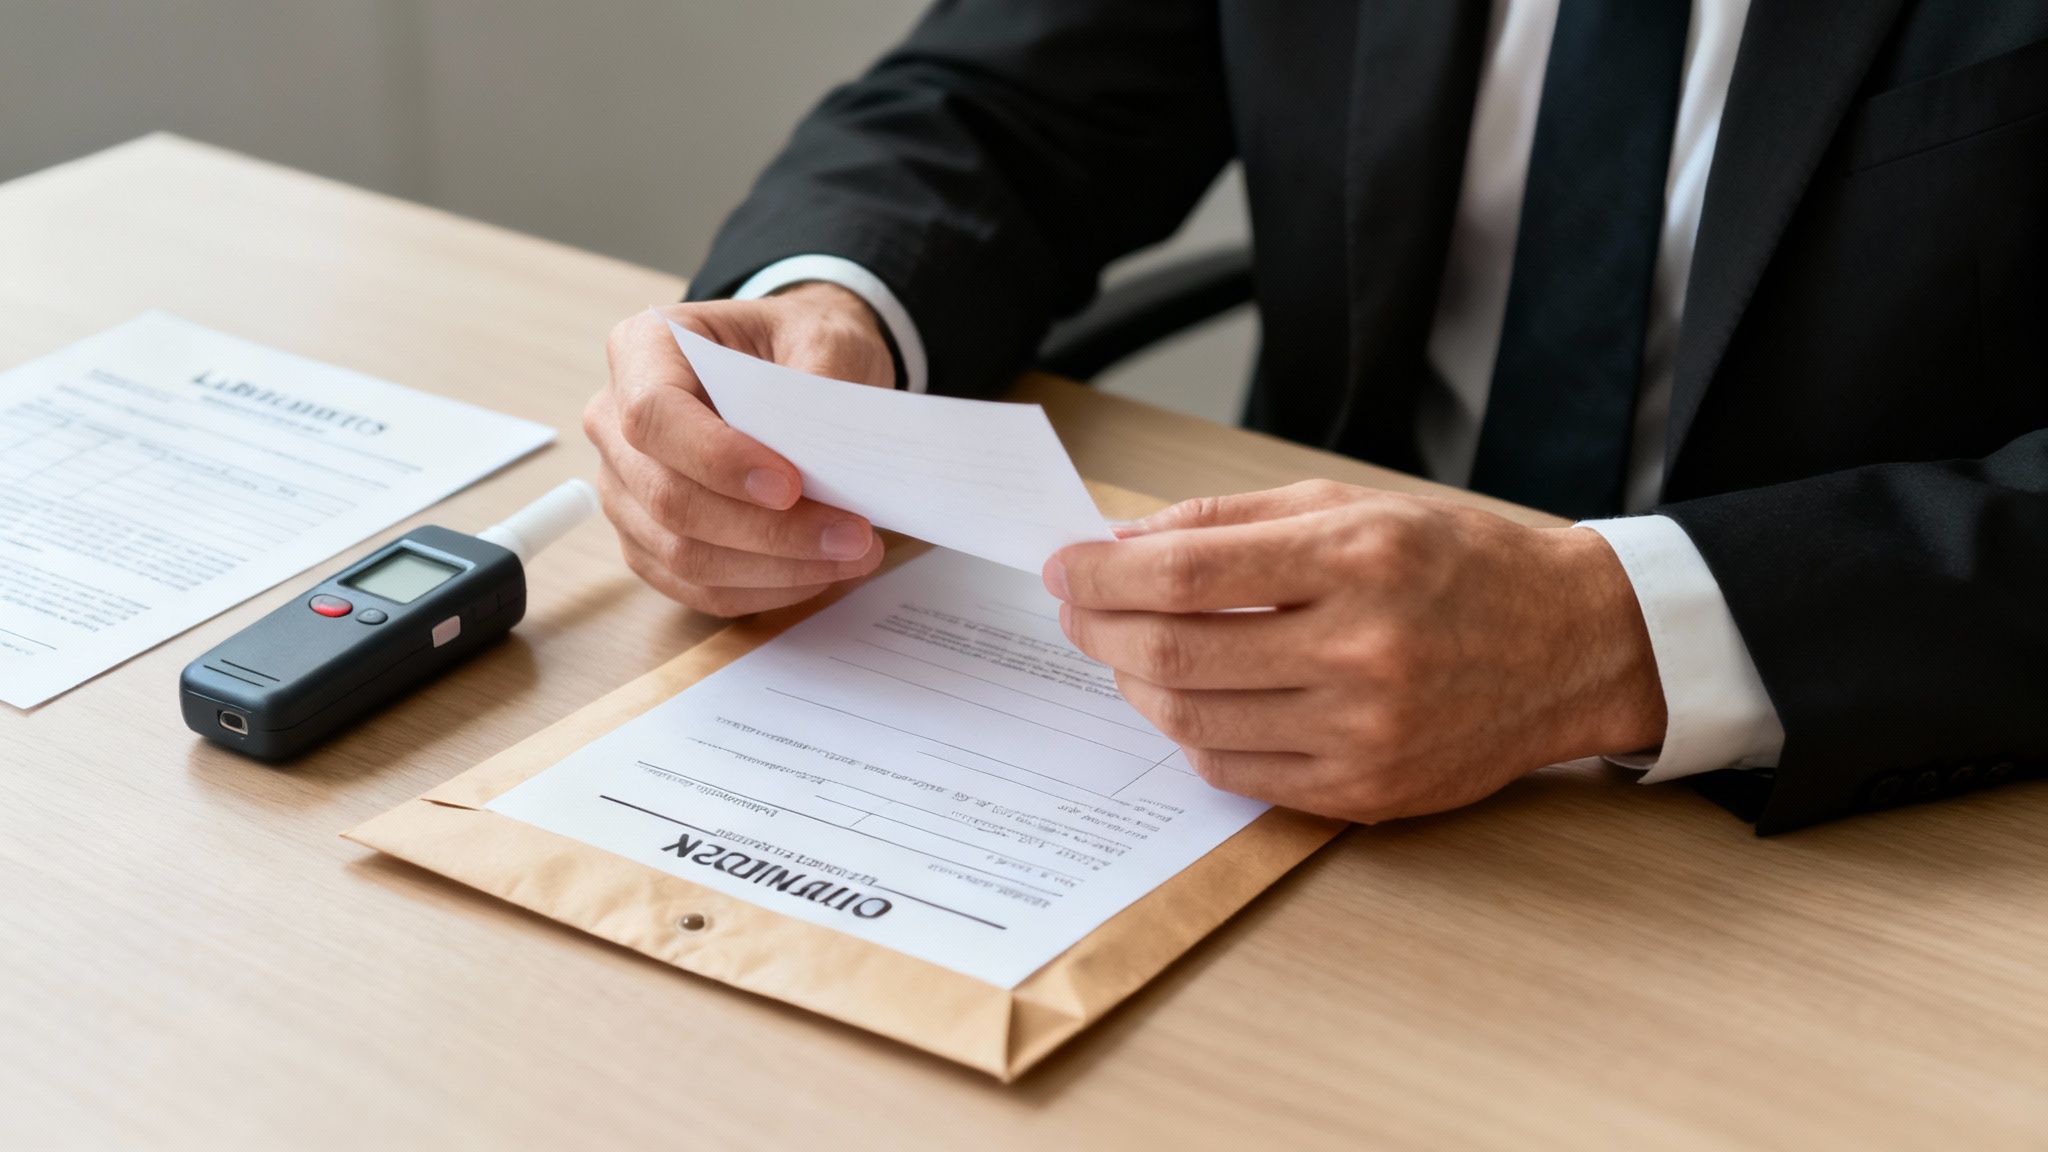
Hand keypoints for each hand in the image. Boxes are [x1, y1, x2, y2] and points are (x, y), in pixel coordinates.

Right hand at [588, 284, 894, 615]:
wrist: (795, 366)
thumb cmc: (798, 343)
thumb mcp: (822, 337)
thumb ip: (818, 388)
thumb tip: (821, 464)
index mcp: (643, 350)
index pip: (654, 416)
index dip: (717, 460)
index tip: (791, 485)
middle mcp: (615, 423)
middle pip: (669, 498)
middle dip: (768, 530)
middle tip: (852, 535)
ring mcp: (626, 489)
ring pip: (683, 555)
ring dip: (775, 569)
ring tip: (852, 554)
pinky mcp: (648, 541)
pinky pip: (696, 586)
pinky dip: (763, 589)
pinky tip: (819, 571)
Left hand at [1043, 481, 1666, 822]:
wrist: (1569, 646)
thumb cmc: (1456, 564)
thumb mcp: (1352, 505)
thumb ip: (1231, 520)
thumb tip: (1123, 542)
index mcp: (1355, 558)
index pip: (1184, 573)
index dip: (1101, 573)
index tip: (1062, 567)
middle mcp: (1360, 649)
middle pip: (1175, 651)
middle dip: (1100, 628)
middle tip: (1077, 609)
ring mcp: (1363, 731)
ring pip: (1194, 720)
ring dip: (1134, 684)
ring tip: (1124, 652)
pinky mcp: (1365, 791)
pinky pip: (1236, 773)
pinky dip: (1188, 736)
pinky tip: (1183, 700)